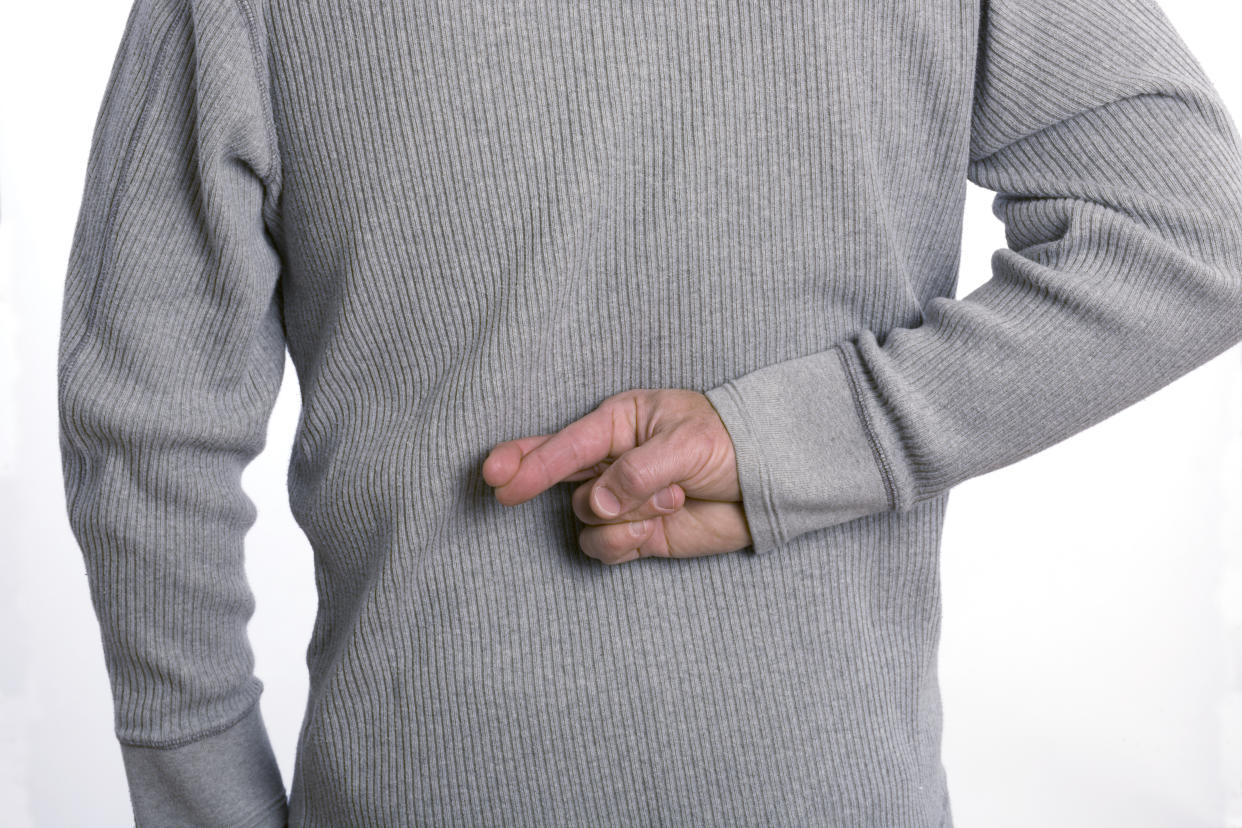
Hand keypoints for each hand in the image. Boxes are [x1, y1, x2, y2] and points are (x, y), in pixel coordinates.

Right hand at [482, 389, 752, 563]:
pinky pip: (603, 547)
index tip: (499, 477)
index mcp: (620, 422)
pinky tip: (654, 530)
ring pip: (586, 517)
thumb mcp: (688, 444)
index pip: (566, 442)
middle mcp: (611, 460)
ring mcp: (619, 498)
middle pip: (553, 473)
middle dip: (529, 480)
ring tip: (670, 501)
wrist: (768, 482)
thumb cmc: (730, 444)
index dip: (529, 459)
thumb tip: (598, 503)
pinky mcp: (634, 533)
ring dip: (625, 517)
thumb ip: (639, 471)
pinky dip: (625, 543)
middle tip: (501, 492)